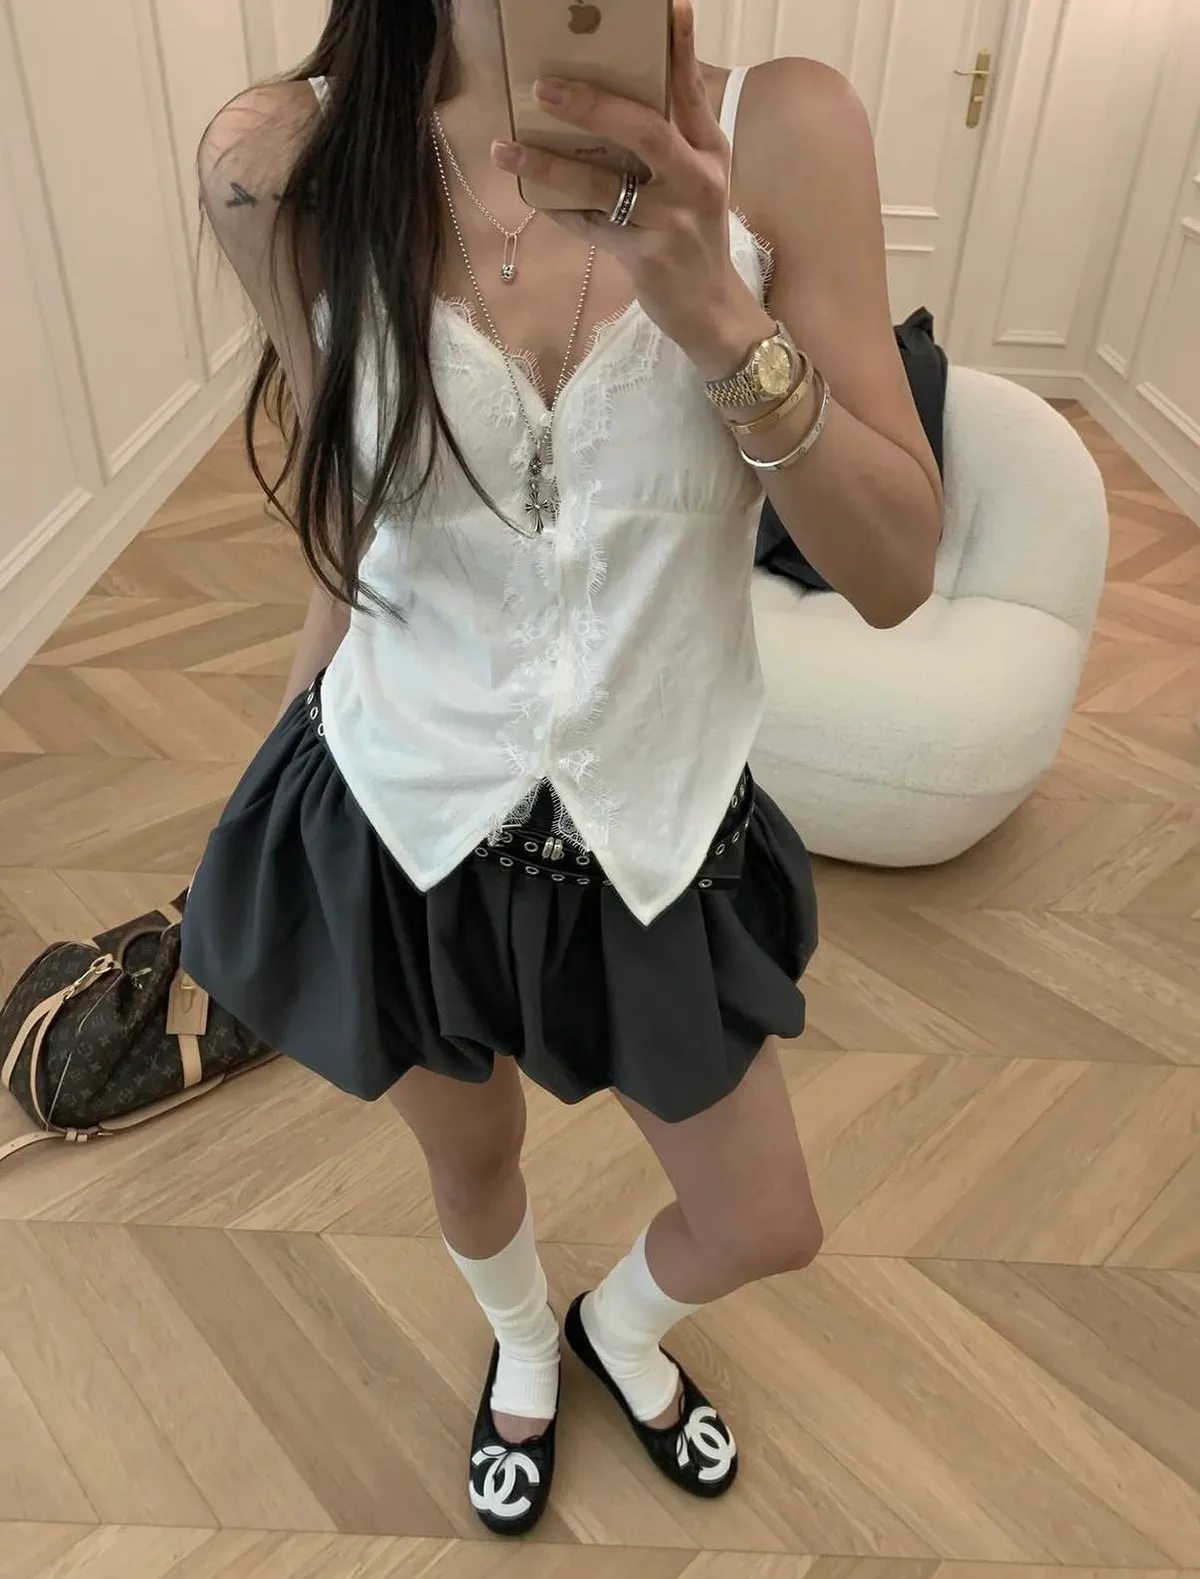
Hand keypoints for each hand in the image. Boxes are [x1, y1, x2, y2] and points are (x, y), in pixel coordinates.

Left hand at [490, 0, 772, 377]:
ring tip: (506, 147)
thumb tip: (604, 103)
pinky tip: (530, 195)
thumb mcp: (695, 184)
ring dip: (548, 163)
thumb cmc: (695, 237)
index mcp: (709, 152)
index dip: (678, 49)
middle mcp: (696, 181)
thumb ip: (666, 144)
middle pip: (644, 130)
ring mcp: (672, 221)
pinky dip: (559, 210)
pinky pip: (590, 226)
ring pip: (602, 184)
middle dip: (592, 104)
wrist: (713, 312)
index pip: (690, 91)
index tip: (668, 6)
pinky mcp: (648, 257)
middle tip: (545, 86)